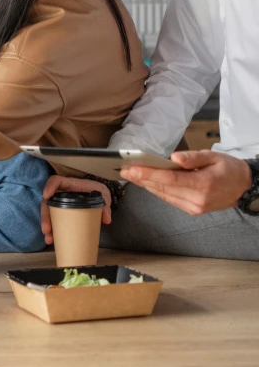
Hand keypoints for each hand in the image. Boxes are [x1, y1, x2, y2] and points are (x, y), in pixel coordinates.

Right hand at [40, 174, 111, 245]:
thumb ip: (104, 204)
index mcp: (69, 185)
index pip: (56, 181)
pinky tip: (53, 241)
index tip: (46, 196)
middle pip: (48, 203)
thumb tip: (106, 219)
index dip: (49, 186)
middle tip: (46, 229)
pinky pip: (54, 221)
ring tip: (49, 239)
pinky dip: (53, 231)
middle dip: (46, 217)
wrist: (97, 194)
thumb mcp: (102, 193)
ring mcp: (60, 204)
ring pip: (49, 214)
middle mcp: (61, 194)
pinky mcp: (62, 214)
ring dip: (47, 227)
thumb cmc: (96, 190)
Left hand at [121, 150, 250, 214]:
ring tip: (129, 174)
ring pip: (164, 195)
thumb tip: (174, 158)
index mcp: (204, 184)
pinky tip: (145, 182)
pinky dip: (156, 190)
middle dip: (141, 179)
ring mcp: (195, 207)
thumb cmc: (228, 168)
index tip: (132, 169)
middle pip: (163, 188)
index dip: (149, 174)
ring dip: (145, 185)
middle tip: (123, 169)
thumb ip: (193, 158)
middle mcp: (198, 199)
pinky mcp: (192, 210)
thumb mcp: (214, 156)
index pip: (170, 179)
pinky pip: (169, 199)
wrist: (243, 187)